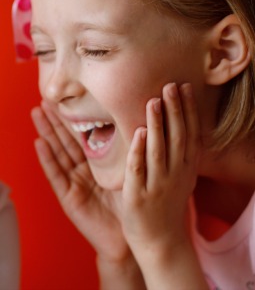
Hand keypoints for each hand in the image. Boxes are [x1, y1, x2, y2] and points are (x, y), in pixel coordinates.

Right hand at [31, 101, 132, 263]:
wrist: (133, 238)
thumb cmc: (135, 204)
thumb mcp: (130, 171)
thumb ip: (125, 149)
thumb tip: (136, 118)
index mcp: (98, 164)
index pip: (83, 135)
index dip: (73, 116)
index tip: (65, 97)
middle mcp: (82, 171)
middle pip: (65, 140)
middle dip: (54, 119)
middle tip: (44, 98)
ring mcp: (73, 183)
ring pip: (57, 152)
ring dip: (46, 132)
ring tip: (36, 113)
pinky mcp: (68, 197)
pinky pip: (56, 175)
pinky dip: (47, 159)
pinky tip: (39, 143)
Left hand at [121, 83, 204, 287]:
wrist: (160, 241)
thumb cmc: (165, 204)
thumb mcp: (179, 176)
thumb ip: (177, 152)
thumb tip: (173, 123)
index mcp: (185, 168)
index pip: (189, 133)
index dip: (187, 110)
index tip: (184, 86)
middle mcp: (175, 174)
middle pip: (177, 137)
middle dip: (175, 110)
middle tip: (170, 85)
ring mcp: (158, 185)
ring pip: (158, 150)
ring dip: (156, 125)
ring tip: (153, 101)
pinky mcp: (139, 196)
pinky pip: (139, 170)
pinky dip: (139, 152)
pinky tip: (137, 133)